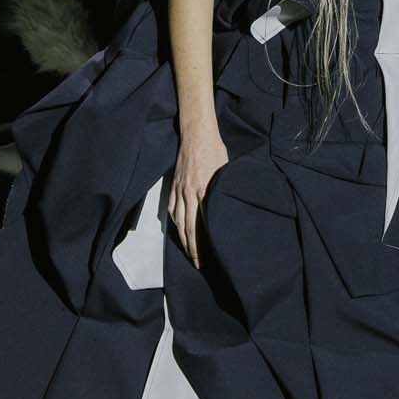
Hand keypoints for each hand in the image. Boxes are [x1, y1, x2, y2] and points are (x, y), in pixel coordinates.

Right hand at [168, 120, 228, 268]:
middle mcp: (190, 194)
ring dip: (182, 239)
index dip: (204, 243)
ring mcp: (179, 190)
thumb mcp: (226, 171)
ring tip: (188, 252)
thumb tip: (225, 208)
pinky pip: (172, 208)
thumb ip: (223, 190)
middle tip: (197, 264)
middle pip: (189, 227)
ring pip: (179, 221)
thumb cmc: (215, 151)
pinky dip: (174, 222)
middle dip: (192, 248)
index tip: (207, 257)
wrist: (197, 134)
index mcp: (205, 191)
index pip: (203, 225)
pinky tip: (178, 230)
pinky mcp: (173, 186)